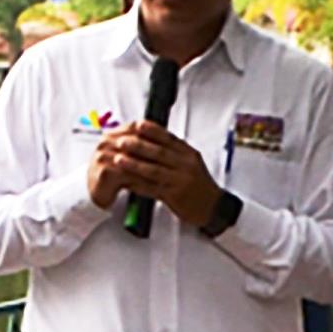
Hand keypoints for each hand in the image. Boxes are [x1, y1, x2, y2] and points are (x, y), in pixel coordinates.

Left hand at [88, 123, 219, 224]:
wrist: (213, 206)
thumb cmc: (199, 184)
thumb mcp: (191, 162)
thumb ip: (175, 151)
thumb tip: (153, 137)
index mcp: (188, 154)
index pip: (169, 138)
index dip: (152, 131)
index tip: (137, 124)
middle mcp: (185, 165)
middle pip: (159, 153)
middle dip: (138, 146)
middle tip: (122, 141)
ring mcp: (180, 181)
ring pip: (153, 171)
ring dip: (134, 165)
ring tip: (119, 160)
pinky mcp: (175, 197)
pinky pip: (152, 189)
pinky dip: (137, 185)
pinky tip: (126, 182)